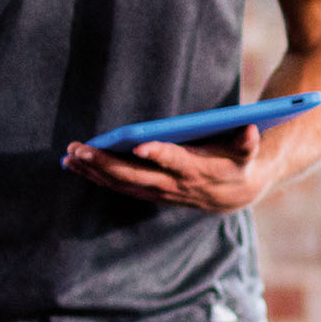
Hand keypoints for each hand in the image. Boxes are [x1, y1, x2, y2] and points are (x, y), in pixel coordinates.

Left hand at [61, 122, 267, 210]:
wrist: (236, 193)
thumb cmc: (238, 162)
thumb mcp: (247, 151)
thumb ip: (247, 141)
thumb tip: (249, 127)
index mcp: (197, 170)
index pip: (175, 162)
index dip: (158, 155)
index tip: (139, 146)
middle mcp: (174, 185)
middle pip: (136, 176)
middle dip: (106, 163)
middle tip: (81, 149)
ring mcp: (159, 192)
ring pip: (122, 183)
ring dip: (95, 171)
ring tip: (71, 155)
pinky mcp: (150, 193)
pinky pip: (119, 187)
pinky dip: (97, 176)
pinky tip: (76, 165)